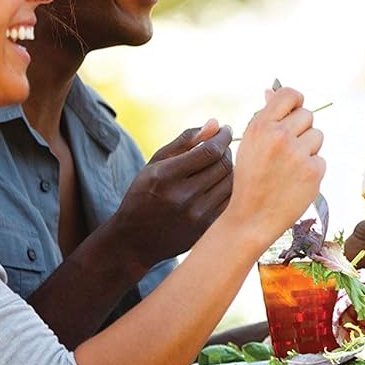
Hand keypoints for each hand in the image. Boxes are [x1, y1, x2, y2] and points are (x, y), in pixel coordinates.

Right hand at [102, 119, 234, 271]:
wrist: (133, 240)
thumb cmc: (144, 195)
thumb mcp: (155, 164)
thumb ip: (185, 141)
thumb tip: (215, 123)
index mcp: (166, 176)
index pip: (210, 151)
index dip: (223, 137)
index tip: (226, 129)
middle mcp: (182, 197)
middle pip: (223, 165)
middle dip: (227, 150)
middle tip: (222, 146)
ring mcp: (196, 215)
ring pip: (231, 183)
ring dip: (231, 168)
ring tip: (220, 163)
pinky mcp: (206, 229)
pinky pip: (230, 201)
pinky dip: (230, 188)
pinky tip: (221, 183)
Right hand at [224, 85, 325, 246]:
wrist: (251, 217)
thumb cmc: (250, 178)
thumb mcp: (249, 144)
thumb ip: (264, 117)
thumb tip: (272, 91)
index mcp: (261, 126)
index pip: (290, 94)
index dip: (295, 101)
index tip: (294, 111)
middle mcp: (280, 136)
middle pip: (308, 115)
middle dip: (301, 129)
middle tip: (287, 149)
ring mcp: (298, 154)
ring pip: (317, 136)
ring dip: (308, 148)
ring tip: (290, 166)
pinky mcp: (314, 171)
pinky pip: (321, 158)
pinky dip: (312, 168)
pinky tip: (295, 181)